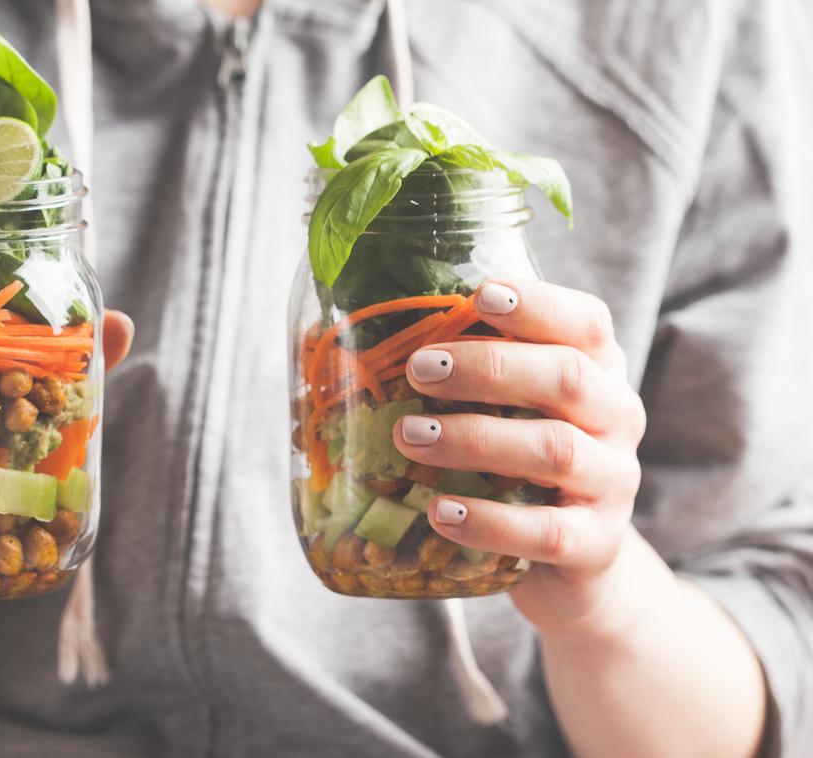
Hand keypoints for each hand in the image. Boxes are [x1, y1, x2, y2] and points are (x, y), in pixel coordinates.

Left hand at [391, 279, 645, 636]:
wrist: (575, 561)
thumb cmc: (520, 464)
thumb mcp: (503, 410)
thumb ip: (454, 373)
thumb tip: (332, 338)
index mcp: (597, 371)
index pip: (585, 323)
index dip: (538, 306)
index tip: (480, 296)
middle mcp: (616, 419)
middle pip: (567, 378)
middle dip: (489, 368)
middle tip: (419, 369)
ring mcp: (612, 483)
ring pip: (555, 451)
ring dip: (476, 439)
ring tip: (409, 437)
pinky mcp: (595, 544)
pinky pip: (546, 532)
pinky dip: (490, 521)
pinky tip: (441, 512)